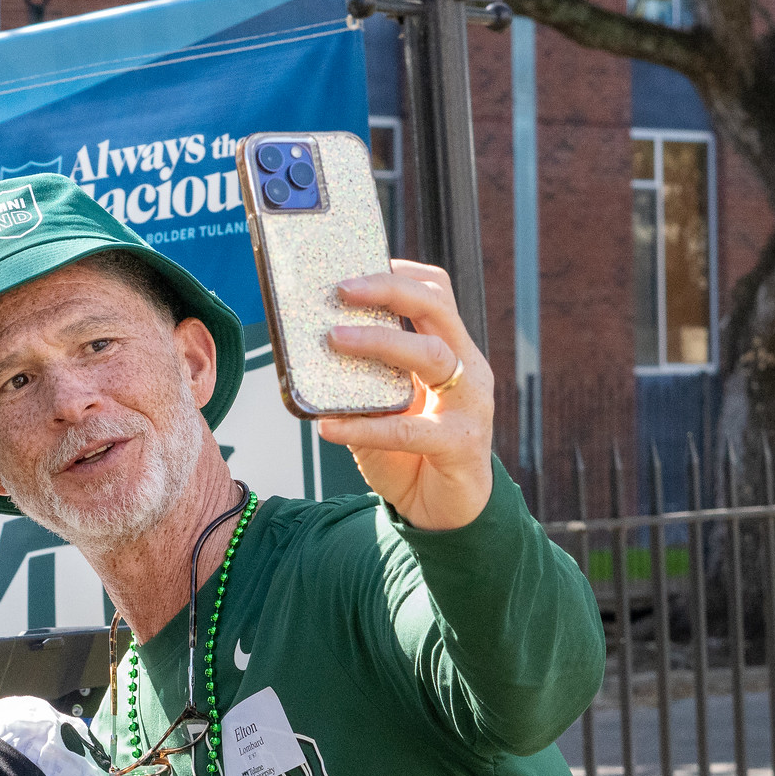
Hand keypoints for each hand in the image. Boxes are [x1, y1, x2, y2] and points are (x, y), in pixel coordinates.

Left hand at [315, 260, 493, 531]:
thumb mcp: (384, 404)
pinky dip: (364, 426)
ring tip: (333, 339)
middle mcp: (467, 370)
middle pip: (437, 308)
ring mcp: (469, 406)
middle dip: (389, 290)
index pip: (435, 293)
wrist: (444, 512)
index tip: (354, 264)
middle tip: (340, 289)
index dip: (398, 272)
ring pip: (433, 356)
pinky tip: (327, 426)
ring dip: (380, 343)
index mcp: (451, 351)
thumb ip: (359, 377)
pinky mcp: (460, 446)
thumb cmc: (411, 452)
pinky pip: (409, 430)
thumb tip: (305, 347)